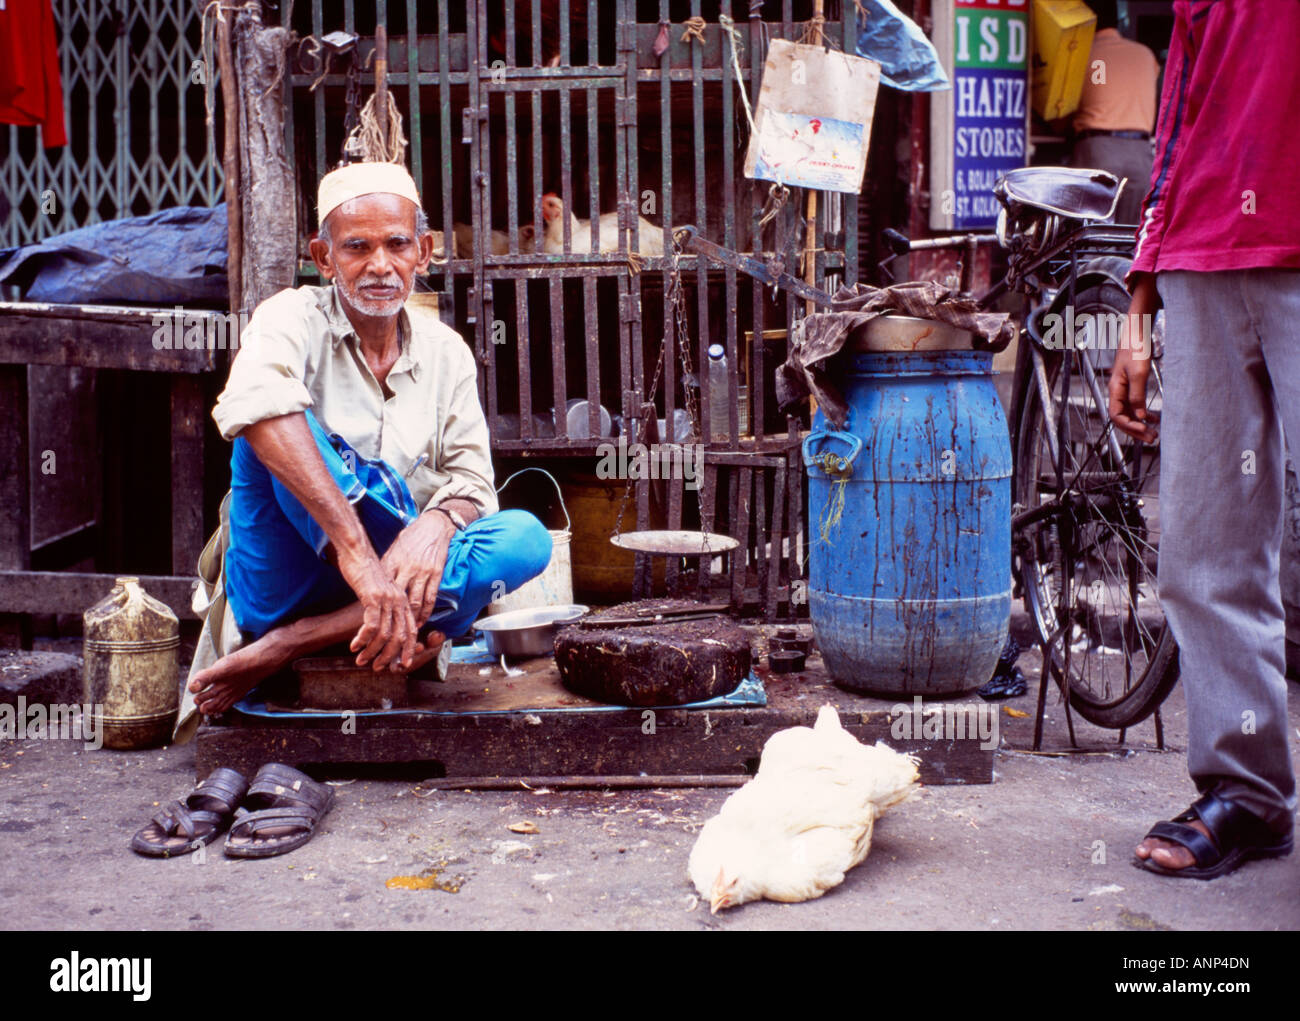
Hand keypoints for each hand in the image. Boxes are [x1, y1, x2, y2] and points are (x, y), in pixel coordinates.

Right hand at [334, 543, 418, 671]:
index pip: (411, 630)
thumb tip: (384, 624)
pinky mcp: (373, 597)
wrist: (357, 551)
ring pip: (385, 634)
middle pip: (401, 636)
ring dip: (372, 651)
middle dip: (390, 656)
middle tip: (377, 667)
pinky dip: (363, 638)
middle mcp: (399, 601)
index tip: (404, 664)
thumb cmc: (366, 571)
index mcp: (403, 600)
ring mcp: (387, 599)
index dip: (409, 649)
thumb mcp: (381, 590)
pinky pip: (371, 625)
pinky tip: (354, 645)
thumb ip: (386, 605)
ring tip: (361, 659)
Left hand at [381, 508, 455, 627]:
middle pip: (396, 599)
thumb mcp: (393, 550)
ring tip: (404, 632)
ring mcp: (421, 572)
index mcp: (391, 563)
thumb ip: (386, 567)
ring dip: (410, 620)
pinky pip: (430, 597)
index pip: (381, 589)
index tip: (371, 622)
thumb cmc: (411, 537)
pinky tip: (420, 621)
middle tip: (386, 634)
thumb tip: (376, 583)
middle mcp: (405, 568)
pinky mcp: (435, 573)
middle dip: (392, 617)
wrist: (433, 525)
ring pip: (414, 602)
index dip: (376, 607)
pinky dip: (425, 612)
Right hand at [1107, 273, 1160, 443]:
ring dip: (1140, 424)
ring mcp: (1124, 388)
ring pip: (1129, 413)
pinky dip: (1144, 414)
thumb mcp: (1138, 372)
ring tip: (1154, 432)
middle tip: (1152, 439)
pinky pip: (1135, 405)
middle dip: (1136, 430)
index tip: (1145, 431)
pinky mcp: (1132, 383)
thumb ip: (1137, 395)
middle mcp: (1117, 391)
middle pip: (1122, 418)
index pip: (1117, 416)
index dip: (1130, 427)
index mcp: (1115, 389)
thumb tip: (1141, 415)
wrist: (1137, 329)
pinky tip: (1154, 418)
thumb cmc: (1136, 347)